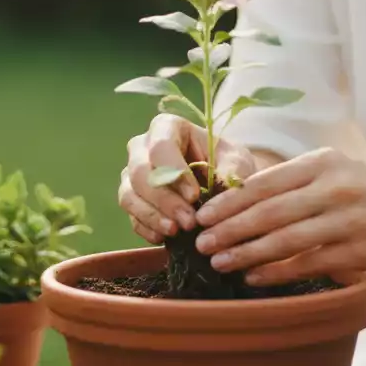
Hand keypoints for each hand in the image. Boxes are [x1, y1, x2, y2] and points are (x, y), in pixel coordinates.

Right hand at [118, 113, 258, 244]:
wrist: (220, 181)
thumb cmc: (227, 163)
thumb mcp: (237, 162)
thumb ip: (231, 172)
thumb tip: (219, 188)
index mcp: (168, 127)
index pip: (161, 146)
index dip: (174, 172)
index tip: (195, 196)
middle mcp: (143, 147)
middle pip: (140, 172)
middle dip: (164, 200)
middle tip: (189, 222)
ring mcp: (132, 173)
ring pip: (129, 194)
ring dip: (152, 216)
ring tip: (176, 232)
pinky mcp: (132, 199)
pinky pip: (130, 215)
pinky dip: (147, 228)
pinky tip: (165, 238)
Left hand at [193, 147, 365, 285]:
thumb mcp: (337, 169)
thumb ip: (296, 180)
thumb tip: (239, 197)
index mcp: (323, 162)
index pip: (265, 181)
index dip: (230, 200)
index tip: (202, 215)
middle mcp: (334, 187)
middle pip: (270, 211)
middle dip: (231, 229)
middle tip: (202, 244)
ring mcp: (349, 220)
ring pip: (286, 240)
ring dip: (248, 253)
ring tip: (220, 263)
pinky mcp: (361, 252)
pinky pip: (310, 264)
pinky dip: (278, 272)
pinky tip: (255, 277)